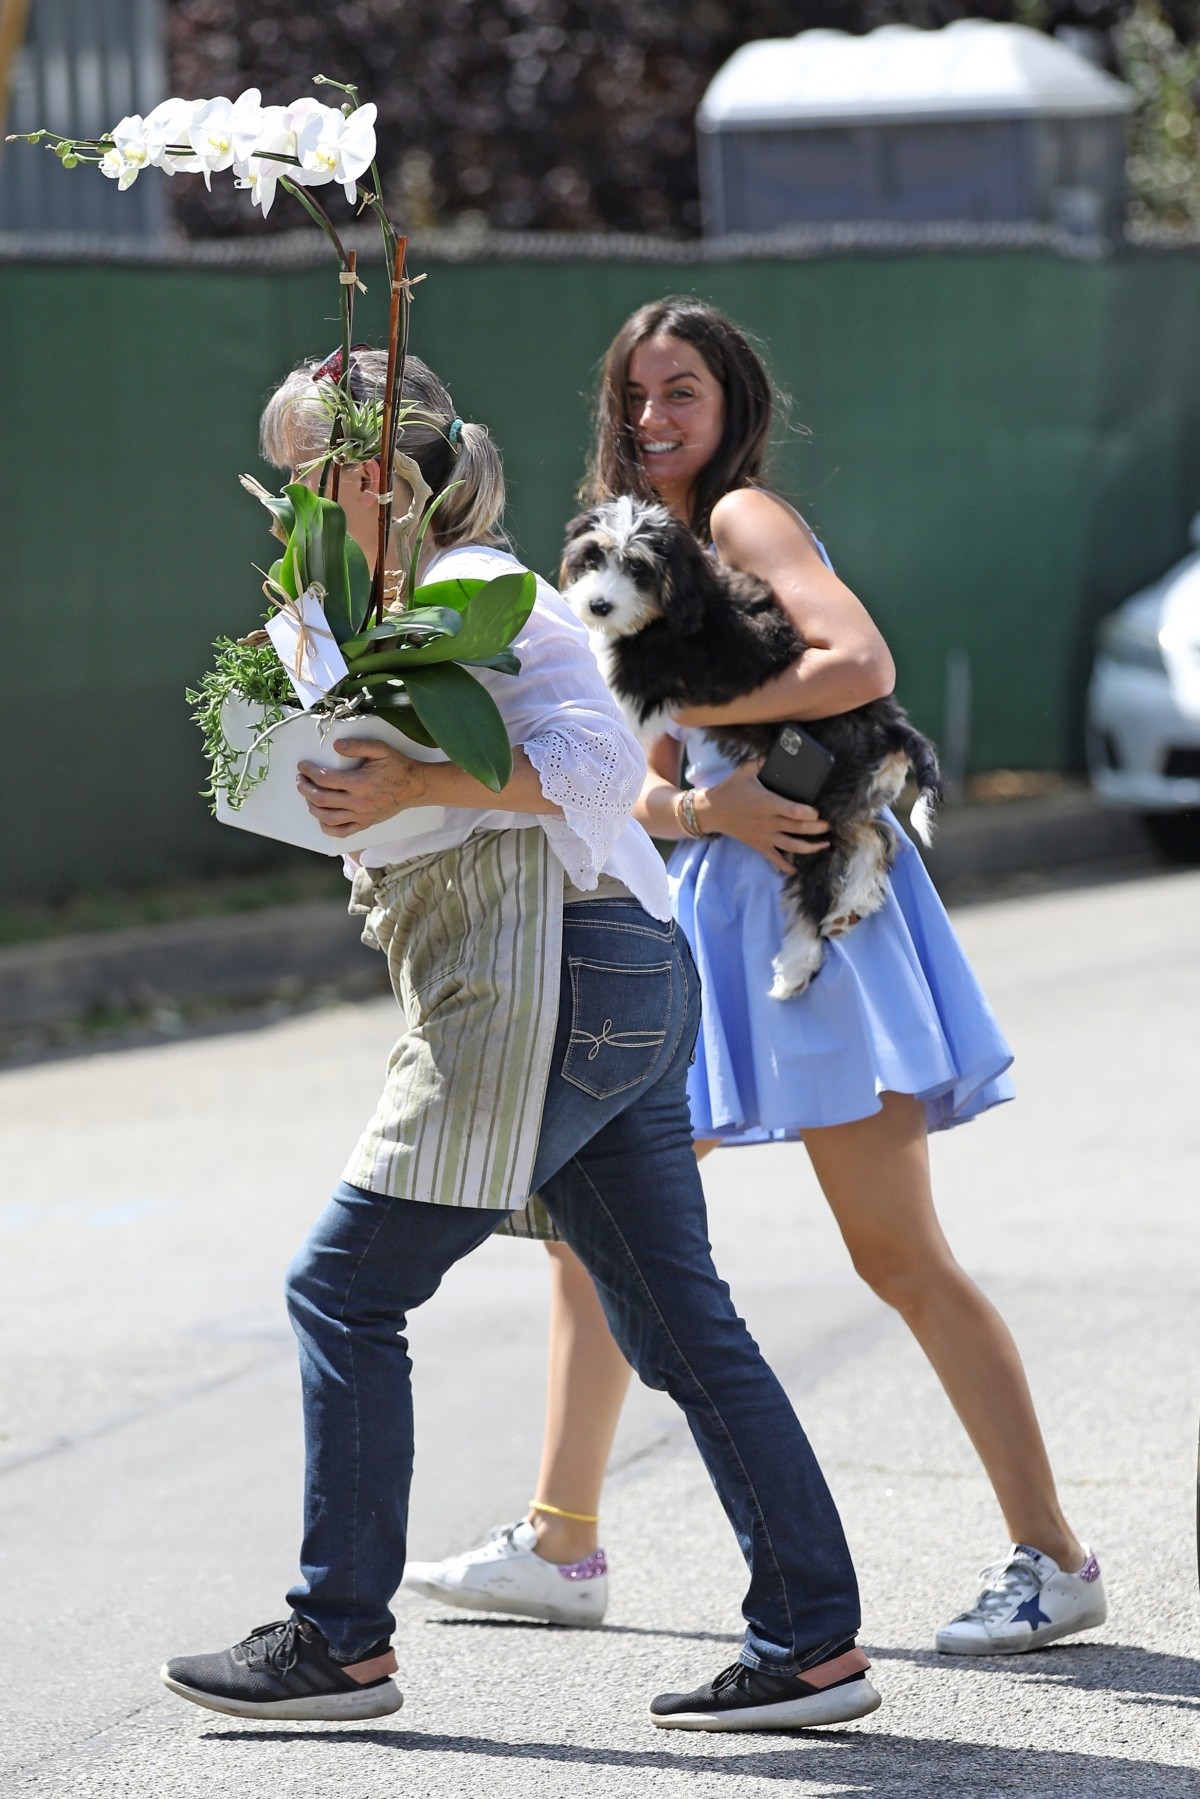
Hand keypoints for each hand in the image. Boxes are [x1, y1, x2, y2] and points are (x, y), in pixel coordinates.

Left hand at [296, 738, 429, 837]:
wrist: (415, 786)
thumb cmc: (397, 766)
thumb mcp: (380, 749)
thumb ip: (357, 745)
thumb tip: (335, 746)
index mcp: (360, 783)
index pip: (325, 779)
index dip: (309, 771)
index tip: (303, 766)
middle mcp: (358, 802)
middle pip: (321, 798)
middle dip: (305, 788)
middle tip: (300, 779)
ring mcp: (361, 816)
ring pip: (326, 817)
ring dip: (311, 806)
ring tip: (307, 795)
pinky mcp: (365, 824)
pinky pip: (341, 831)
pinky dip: (326, 827)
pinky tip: (320, 817)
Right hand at [696, 761, 828, 874]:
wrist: (711, 811)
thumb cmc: (730, 789)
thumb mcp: (745, 770)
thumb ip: (763, 762)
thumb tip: (779, 752)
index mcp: (767, 803)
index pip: (795, 811)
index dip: (810, 813)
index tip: (817, 811)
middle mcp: (768, 821)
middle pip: (799, 829)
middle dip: (818, 829)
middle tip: (828, 826)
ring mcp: (764, 836)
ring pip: (792, 846)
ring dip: (810, 847)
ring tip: (824, 844)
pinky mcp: (758, 845)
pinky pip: (774, 859)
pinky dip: (786, 866)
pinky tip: (796, 869)